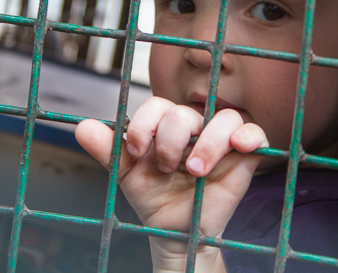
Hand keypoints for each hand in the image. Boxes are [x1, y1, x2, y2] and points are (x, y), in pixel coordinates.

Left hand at [75, 97, 268, 272]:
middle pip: (186, 113)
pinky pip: (255, 132)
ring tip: (196, 171)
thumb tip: (82, 127)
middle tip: (167, 168)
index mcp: (167, 126)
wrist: (174, 233)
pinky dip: (250, 135)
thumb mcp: (127, 174)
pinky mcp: (244, 156)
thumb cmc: (154, 199)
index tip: (137, 150)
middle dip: (171, 140)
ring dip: (208, 142)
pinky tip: (239, 147)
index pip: (159, 105)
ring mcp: (222, 140)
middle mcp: (196, 127)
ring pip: (225, 117)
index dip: (145, 123)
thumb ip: (108, 150)